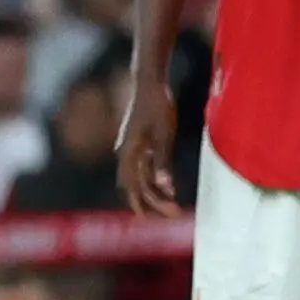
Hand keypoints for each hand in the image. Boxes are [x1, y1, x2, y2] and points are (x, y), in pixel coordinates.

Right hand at [114, 76, 177, 214]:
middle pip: (135, 186)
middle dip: (152, 203)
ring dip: (154, 193)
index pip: (135, 187)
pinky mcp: (138, 144)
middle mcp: (126, 153)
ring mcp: (131, 149)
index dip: (147, 204)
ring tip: (172, 206)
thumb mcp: (163, 134)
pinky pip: (143, 168)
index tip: (162, 217)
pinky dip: (153, 180)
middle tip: (174, 215)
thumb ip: (163, 160)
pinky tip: (167, 188)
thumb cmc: (157, 105)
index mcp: (129, 153)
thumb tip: (165, 187)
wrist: (149, 82)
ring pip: (139, 178)